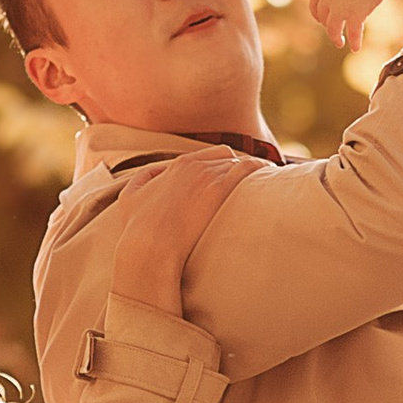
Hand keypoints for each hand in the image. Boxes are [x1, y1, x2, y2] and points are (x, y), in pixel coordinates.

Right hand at [111, 145, 267, 312]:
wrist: (149, 246)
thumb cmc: (137, 228)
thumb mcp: (130, 197)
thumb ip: (143, 179)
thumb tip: (155, 174)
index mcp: (176, 165)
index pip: (208, 156)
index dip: (222, 165)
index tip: (231, 176)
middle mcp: (195, 165)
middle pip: (226, 156)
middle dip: (238, 166)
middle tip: (252, 180)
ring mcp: (208, 175)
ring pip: (240, 162)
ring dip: (253, 170)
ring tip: (268, 182)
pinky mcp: (220, 189)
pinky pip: (249, 169)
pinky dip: (261, 170)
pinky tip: (272, 178)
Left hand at [310, 0, 391, 50]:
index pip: (315, 4)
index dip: (317, 14)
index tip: (321, 20)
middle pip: (324, 18)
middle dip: (328, 26)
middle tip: (336, 31)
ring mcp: (340, 9)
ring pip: (333, 30)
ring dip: (336, 38)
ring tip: (340, 43)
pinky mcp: (354, 15)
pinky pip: (352, 33)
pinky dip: (354, 42)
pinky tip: (356, 49)